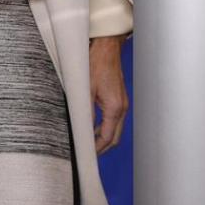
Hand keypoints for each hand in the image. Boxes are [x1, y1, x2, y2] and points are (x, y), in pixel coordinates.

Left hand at [89, 35, 128, 153]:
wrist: (107, 49)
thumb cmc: (96, 65)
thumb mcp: (86, 89)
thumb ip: (85, 111)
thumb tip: (81, 128)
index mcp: (115, 108)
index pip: (108, 137)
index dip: (97, 148)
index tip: (87, 155)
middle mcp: (122, 108)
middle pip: (115, 137)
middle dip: (103, 148)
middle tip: (88, 154)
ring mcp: (123, 104)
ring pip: (116, 129)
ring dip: (104, 138)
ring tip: (89, 143)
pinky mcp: (120, 99)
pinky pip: (115, 120)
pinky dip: (106, 127)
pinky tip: (94, 127)